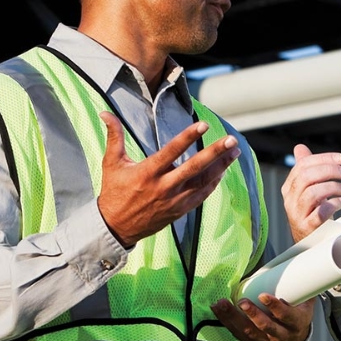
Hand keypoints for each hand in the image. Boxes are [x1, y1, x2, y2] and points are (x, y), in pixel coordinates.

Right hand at [97, 112, 240, 246]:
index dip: (188, 137)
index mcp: (147, 172)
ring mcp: (174, 200)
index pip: (171, 152)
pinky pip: (201, 195)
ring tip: (235, 151)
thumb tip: (105, 113)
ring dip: (221, 166)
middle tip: (232, 140)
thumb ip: (114, 136)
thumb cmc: (114, 191)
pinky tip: (224, 170)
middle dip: (215, 153)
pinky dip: (214, 183)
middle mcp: (163, 187)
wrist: (116, 227)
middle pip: (194, 168)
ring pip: (203, 182)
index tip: (204, 125)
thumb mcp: (111, 163)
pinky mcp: (179, 210)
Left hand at [211, 294, 313, 340]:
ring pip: (248, 331)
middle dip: (252, 314)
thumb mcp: (306, 304)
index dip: (275, 307)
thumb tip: (298, 261)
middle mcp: (281, 335)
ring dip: (233, 318)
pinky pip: (237, 333)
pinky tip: (218, 309)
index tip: (264, 296)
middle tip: (242, 302)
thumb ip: (302, 287)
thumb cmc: (297, 317)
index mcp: (296, 323)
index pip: (286, 316)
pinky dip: (226, 321)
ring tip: (223, 304)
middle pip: (265, 326)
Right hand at [281, 143, 340, 242]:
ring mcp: (297, 215)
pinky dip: (332, 204)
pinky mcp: (307, 228)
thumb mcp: (307, 189)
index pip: (303, 165)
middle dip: (329, 170)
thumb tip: (299, 147)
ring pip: (312, 194)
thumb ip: (304, 168)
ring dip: (333, 187)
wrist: (310, 241)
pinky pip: (319, 214)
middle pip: (306, 177)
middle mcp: (290, 200)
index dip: (323, 159)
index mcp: (289, 187)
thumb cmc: (311, 211)